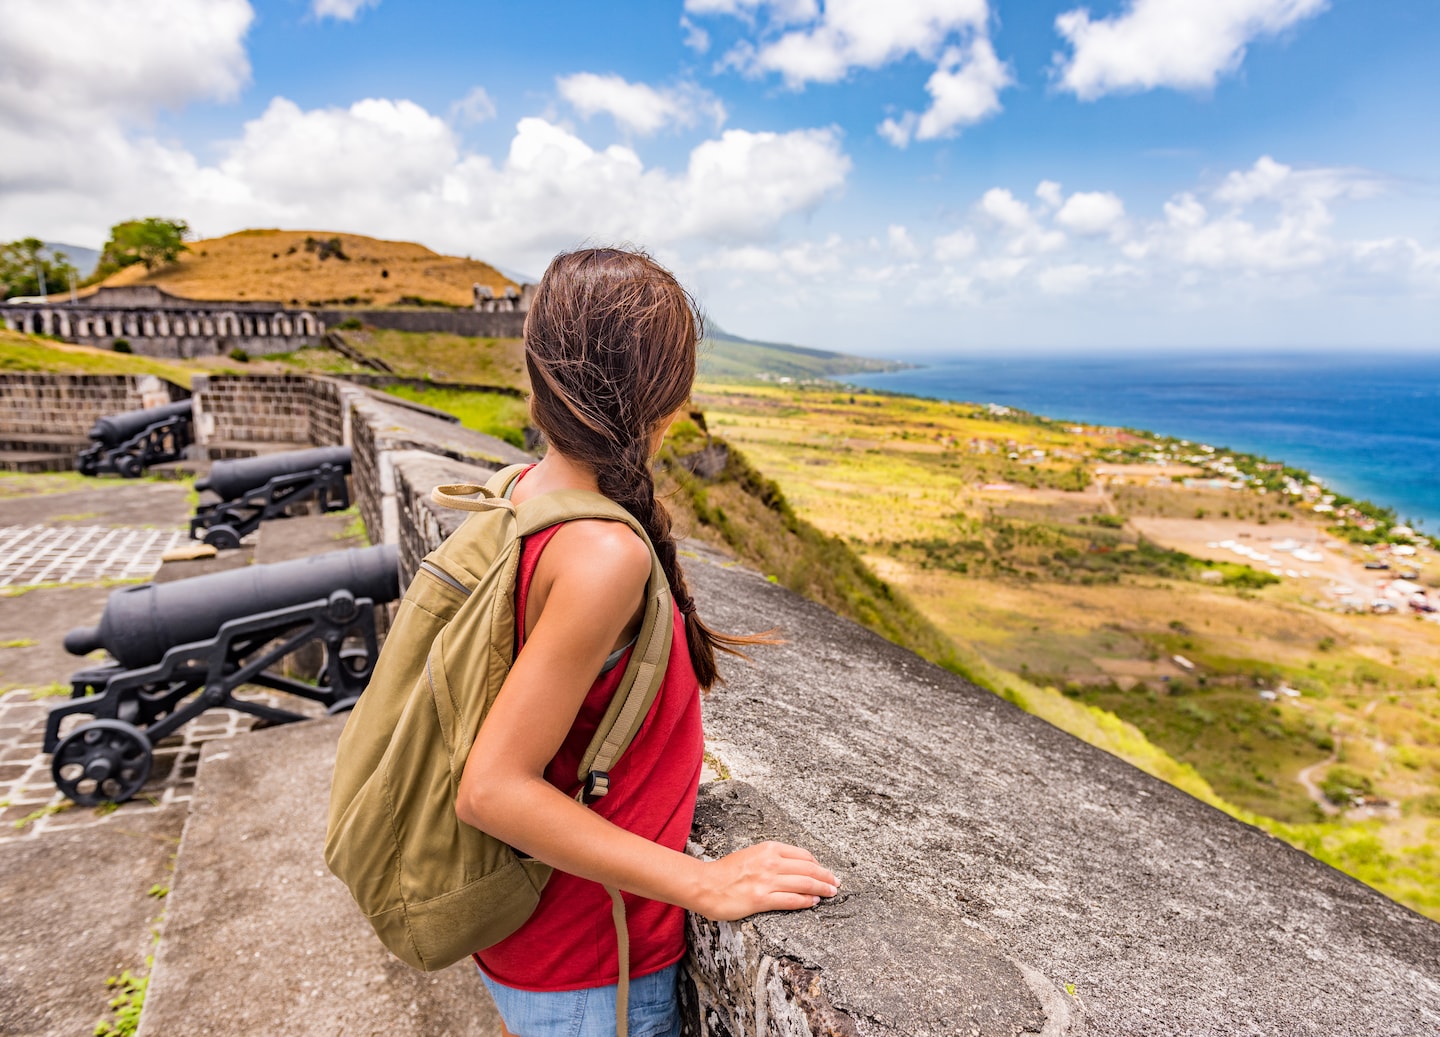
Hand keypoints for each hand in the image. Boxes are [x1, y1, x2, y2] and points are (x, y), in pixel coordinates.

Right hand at [695, 841, 838, 920]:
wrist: (705, 884)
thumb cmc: (726, 871)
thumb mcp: (752, 854)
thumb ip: (772, 858)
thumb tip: (794, 866)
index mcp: (768, 848)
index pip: (803, 855)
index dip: (818, 864)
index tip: (825, 870)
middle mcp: (770, 862)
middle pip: (808, 869)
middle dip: (826, 876)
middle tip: (836, 882)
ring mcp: (767, 881)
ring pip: (804, 884)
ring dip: (822, 889)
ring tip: (831, 893)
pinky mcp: (761, 899)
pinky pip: (791, 900)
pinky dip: (806, 901)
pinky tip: (813, 902)